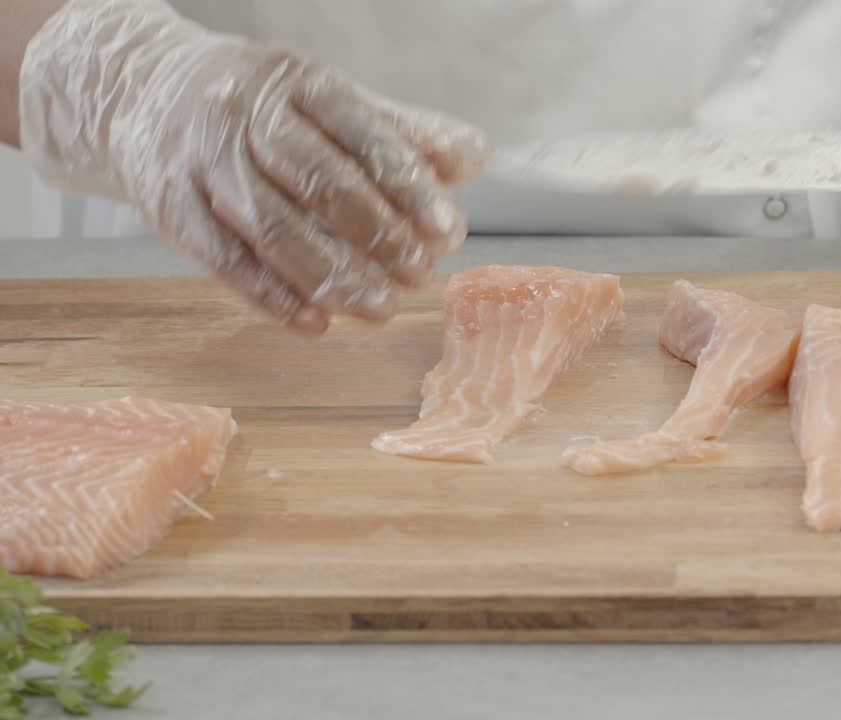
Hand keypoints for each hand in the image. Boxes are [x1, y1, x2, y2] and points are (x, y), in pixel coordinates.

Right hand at [20, 0, 489, 333]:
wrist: (140, 93)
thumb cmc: (261, 107)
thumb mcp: (329, 102)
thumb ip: (401, 132)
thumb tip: (470, 157)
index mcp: (298, 83)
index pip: (362, 133)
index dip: (408, 182)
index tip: (445, 227)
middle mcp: (246, 115)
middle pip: (319, 181)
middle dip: (377, 234)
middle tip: (419, 274)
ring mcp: (204, 160)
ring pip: (273, 226)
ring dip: (332, 274)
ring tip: (380, 308)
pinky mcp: (170, 204)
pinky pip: (225, 258)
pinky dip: (273, 296)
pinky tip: (316, 322)